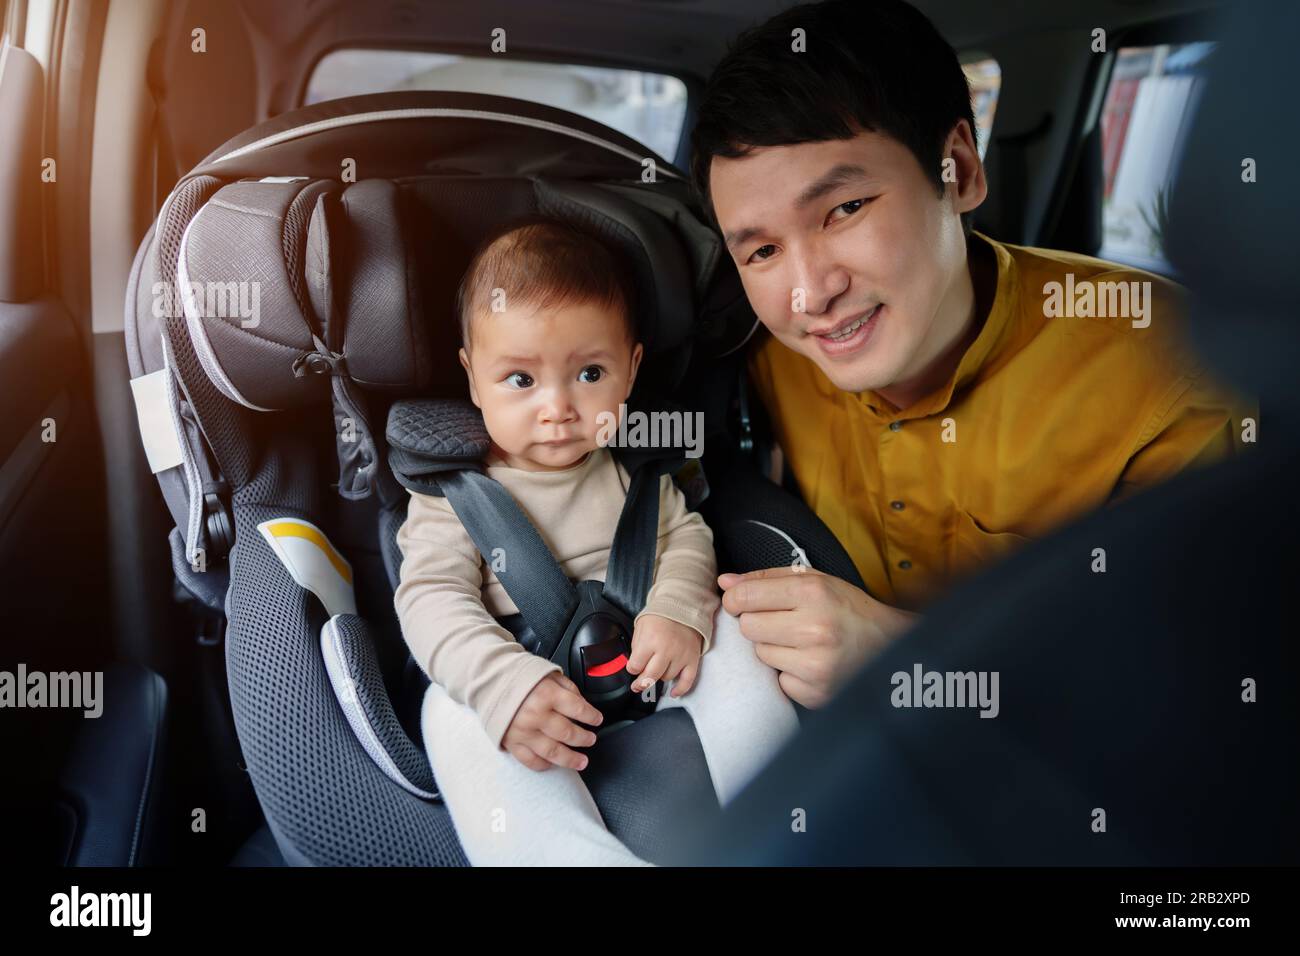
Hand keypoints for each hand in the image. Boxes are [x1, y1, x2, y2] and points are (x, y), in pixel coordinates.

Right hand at [502, 673, 603, 771]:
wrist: (490, 681)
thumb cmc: (520, 677)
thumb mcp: (549, 673)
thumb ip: (567, 688)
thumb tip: (582, 704)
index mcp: (547, 694)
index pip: (578, 709)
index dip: (592, 716)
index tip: (597, 720)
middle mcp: (536, 715)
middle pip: (568, 733)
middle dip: (584, 738)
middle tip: (591, 740)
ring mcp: (523, 731)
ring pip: (552, 752)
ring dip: (570, 759)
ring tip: (581, 761)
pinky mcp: (512, 742)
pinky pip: (531, 760)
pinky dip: (544, 765)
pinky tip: (554, 764)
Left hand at [627, 613, 703, 697]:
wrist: (683, 606)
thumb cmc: (660, 616)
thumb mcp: (641, 627)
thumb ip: (637, 647)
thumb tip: (635, 666)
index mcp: (650, 640)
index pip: (635, 666)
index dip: (632, 668)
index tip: (633, 667)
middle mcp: (666, 650)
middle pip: (650, 676)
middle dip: (640, 683)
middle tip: (637, 685)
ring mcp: (680, 656)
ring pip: (666, 678)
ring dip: (659, 677)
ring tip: (656, 671)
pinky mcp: (692, 659)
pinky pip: (687, 680)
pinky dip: (680, 689)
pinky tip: (673, 693)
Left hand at [718, 567, 916, 707]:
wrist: (891, 644)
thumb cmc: (847, 609)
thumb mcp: (814, 580)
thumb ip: (766, 579)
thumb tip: (724, 583)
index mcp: (813, 593)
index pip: (746, 597)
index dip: (737, 599)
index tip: (742, 602)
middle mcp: (814, 629)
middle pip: (748, 627)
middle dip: (758, 623)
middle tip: (782, 622)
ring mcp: (815, 665)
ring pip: (760, 655)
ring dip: (773, 648)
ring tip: (800, 642)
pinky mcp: (815, 693)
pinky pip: (778, 681)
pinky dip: (788, 673)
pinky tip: (809, 662)